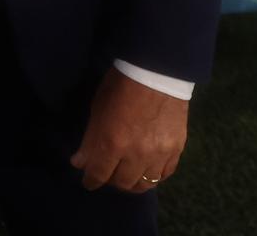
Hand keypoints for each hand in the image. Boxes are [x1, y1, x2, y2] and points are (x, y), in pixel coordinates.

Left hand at [70, 68, 187, 193]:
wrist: (156, 71)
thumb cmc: (120, 86)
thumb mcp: (97, 110)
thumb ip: (90, 140)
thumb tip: (79, 163)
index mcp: (113, 143)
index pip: (99, 174)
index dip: (91, 180)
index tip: (88, 181)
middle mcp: (137, 155)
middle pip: (122, 183)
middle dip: (111, 181)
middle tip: (107, 173)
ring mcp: (159, 154)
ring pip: (145, 184)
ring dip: (133, 183)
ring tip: (127, 176)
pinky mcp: (177, 149)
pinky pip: (165, 174)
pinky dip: (155, 176)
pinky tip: (147, 170)